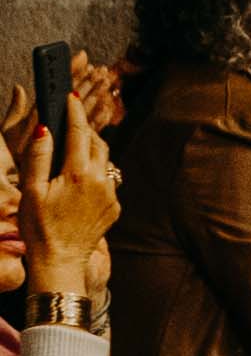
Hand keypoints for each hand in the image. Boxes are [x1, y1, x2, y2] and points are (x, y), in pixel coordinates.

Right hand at [14, 67, 118, 304]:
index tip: (71, 94)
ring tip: (72, 150)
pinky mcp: (115, 206)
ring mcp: (111, 194)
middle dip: (85, 130)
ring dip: (91, 152)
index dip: (75, 111)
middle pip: (98, 143)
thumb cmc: (38, 227)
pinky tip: (78, 180)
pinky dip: (94, 174)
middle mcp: (101, 180)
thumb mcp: (30, 191)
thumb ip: (38, 157)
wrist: (59, 261)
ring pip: (105, 161)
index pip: (79, 132)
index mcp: (79, 173)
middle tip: (70, 122)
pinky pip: (107, 181)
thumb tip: (45, 128)